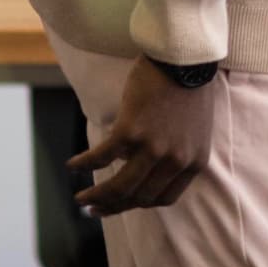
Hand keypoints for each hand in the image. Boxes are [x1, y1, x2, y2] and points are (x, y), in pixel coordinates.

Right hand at [67, 57, 218, 214]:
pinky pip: (100, 158)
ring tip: (80, 198)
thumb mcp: (194, 131)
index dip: (139, 204)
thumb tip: (144, 169)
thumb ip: (177, 153)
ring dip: (95, 197)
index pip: (163, 198)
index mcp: (194, 161)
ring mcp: (154, 147)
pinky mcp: (131, 131)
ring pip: (118, 187)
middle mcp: (176, 160)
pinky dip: (83, 164)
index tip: (121, 204)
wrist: (186, 58)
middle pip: (138, 197)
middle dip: (112, 206)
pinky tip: (73, 165)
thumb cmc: (190, 89)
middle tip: (93, 208)